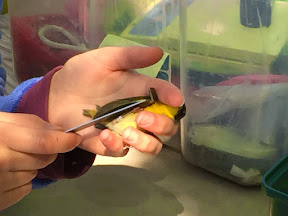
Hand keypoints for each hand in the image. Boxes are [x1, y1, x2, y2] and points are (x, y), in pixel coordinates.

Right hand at [0, 112, 80, 209]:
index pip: (42, 142)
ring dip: (30, 166)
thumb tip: (61, 133)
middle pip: (44, 159)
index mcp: (0, 138)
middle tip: (27, 146)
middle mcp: (0, 162)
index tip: (74, 138)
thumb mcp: (1, 121)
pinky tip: (5, 173)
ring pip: (35, 174)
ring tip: (9, 159)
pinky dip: (21, 181)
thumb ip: (31, 125)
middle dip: (45, 151)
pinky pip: (24, 189)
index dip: (63, 141)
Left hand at [48, 46, 183, 156]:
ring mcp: (126, 130)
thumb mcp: (106, 59)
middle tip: (142, 118)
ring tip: (127, 133)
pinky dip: (116, 146)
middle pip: (166, 127)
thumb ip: (130, 56)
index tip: (175, 100)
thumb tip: (159, 52)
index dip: (173, 98)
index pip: (165, 96)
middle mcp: (139, 112)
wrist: (56, 95)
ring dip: (145, 142)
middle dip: (161, 125)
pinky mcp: (110, 143)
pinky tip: (104, 135)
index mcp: (141, 91)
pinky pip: (122, 152)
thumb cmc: (83, 73)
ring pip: (152, 145)